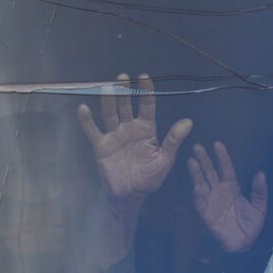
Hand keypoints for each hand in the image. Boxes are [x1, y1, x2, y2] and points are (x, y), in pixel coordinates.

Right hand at [77, 73, 191, 210]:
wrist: (131, 196)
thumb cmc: (150, 178)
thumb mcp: (165, 159)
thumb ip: (174, 140)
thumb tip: (189, 121)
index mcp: (147, 130)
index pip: (146, 106)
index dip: (146, 92)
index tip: (144, 77)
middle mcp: (130, 128)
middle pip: (126, 105)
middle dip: (125, 91)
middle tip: (124, 76)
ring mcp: (114, 136)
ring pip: (110, 114)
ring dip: (109, 101)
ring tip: (109, 87)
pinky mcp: (101, 146)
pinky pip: (93, 131)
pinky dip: (87, 120)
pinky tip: (84, 108)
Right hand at [187, 141, 267, 252]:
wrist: (245, 244)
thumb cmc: (252, 225)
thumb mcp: (260, 206)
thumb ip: (259, 191)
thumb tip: (261, 173)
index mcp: (232, 187)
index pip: (226, 168)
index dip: (222, 157)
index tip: (217, 144)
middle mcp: (219, 191)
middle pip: (210, 172)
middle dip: (204, 160)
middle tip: (197, 146)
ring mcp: (211, 201)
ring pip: (202, 183)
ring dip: (196, 173)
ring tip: (191, 161)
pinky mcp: (206, 213)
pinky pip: (200, 202)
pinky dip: (198, 194)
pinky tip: (196, 185)